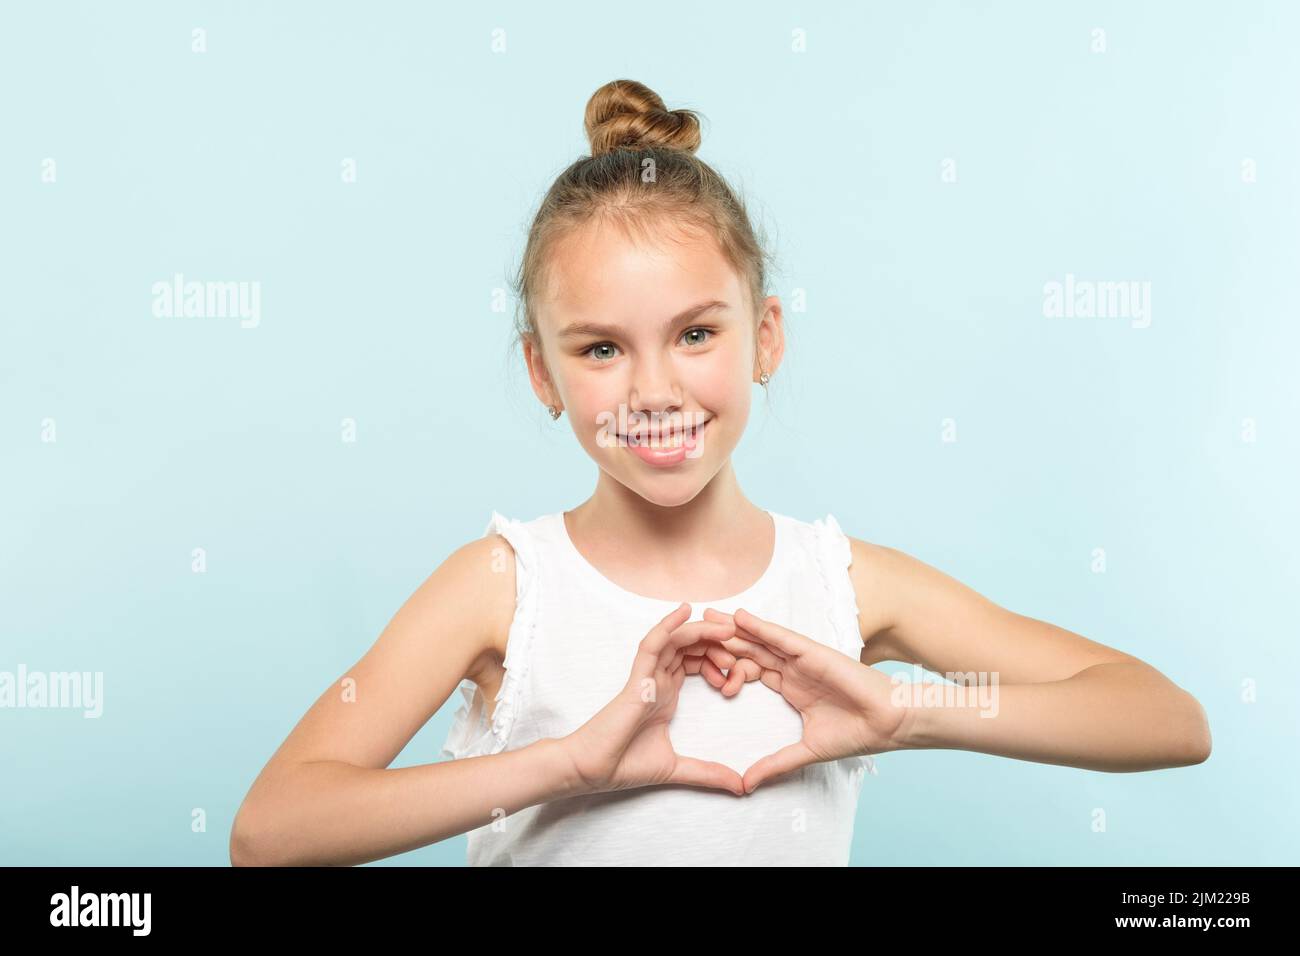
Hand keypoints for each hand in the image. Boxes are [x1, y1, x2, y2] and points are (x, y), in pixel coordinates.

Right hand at [559, 603, 747, 796]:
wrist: (594, 770)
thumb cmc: (625, 764)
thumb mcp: (677, 768)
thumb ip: (708, 773)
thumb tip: (741, 787)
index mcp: (666, 693)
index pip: (696, 662)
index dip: (719, 658)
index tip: (742, 669)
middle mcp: (658, 680)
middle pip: (690, 647)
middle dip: (717, 643)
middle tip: (741, 648)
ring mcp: (647, 677)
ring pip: (676, 641)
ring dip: (702, 631)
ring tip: (727, 628)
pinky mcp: (637, 680)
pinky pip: (652, 645)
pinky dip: (668, 626)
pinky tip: (686, 611)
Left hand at [704, 606, 910, 793]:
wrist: (887, 724)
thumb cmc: (855, 733)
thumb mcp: (805, 751)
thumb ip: (774, 764)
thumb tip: (747, 785)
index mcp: (790, 685)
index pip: (751, 671)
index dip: (727, 669)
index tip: (701, 671)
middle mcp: (793, 668)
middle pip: (750, 650)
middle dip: (722, 641)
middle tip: (691, 632)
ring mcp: (802, 658)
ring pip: (761, 640)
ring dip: (734, 628)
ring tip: (706, 617)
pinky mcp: (813, 652)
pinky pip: (782, 638)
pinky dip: (760, 627)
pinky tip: (739, 618)